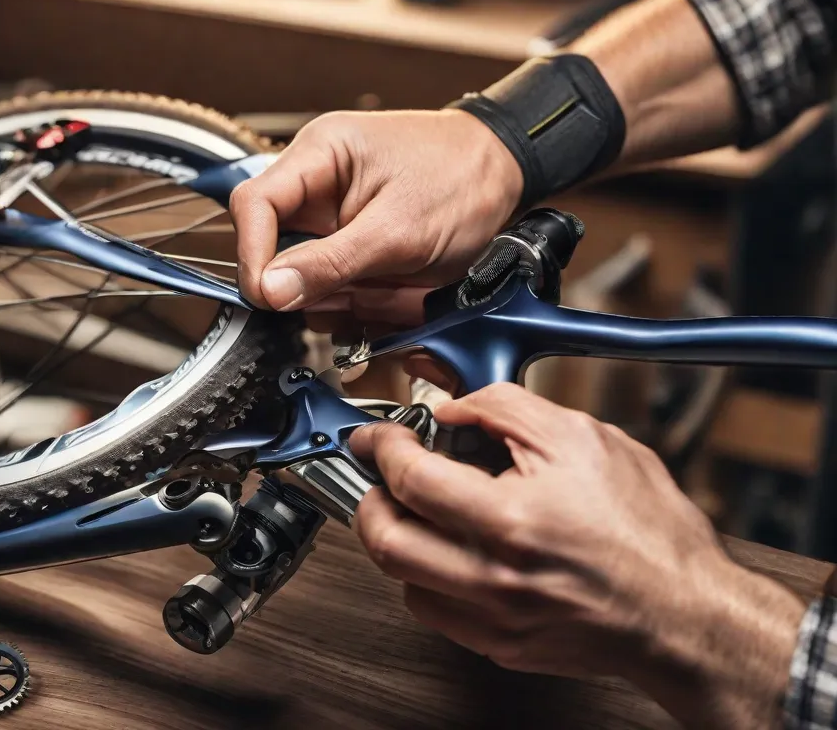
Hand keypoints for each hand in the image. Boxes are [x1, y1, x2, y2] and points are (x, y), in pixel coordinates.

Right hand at [229, 109, 523, 315]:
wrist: (507, 177)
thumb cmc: (464, 178)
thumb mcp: (398, 230)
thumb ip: (331, 264)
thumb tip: (272, 292)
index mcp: (320, 155)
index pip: (254, 204)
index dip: (253, 254)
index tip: (269, 296)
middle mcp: (318, 181)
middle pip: (274, 244)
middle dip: (308, 283)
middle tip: (347, 296)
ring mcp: (334, 214)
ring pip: (304, 272)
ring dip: (339, 295)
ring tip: (387, 288)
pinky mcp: (352, 241)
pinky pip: (334, 281)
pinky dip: (357, 298)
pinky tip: (391, 291)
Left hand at [350, 383, 805, 728]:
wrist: (686, 614)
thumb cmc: (649, 533)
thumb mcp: (583, 439)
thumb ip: (506, 409)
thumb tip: (454, 406)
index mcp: (513, 522)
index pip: (411, 480)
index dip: (383, 448)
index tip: (379, 437)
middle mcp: (494, 579)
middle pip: (384, 541)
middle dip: (367, 498)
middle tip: (378, 475)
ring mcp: (493, 620)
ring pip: (401, 581)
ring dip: (395, 538)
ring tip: (414, 509)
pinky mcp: (500, 646)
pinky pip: (434, 612)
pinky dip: (424, 576)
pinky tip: (447, 550)